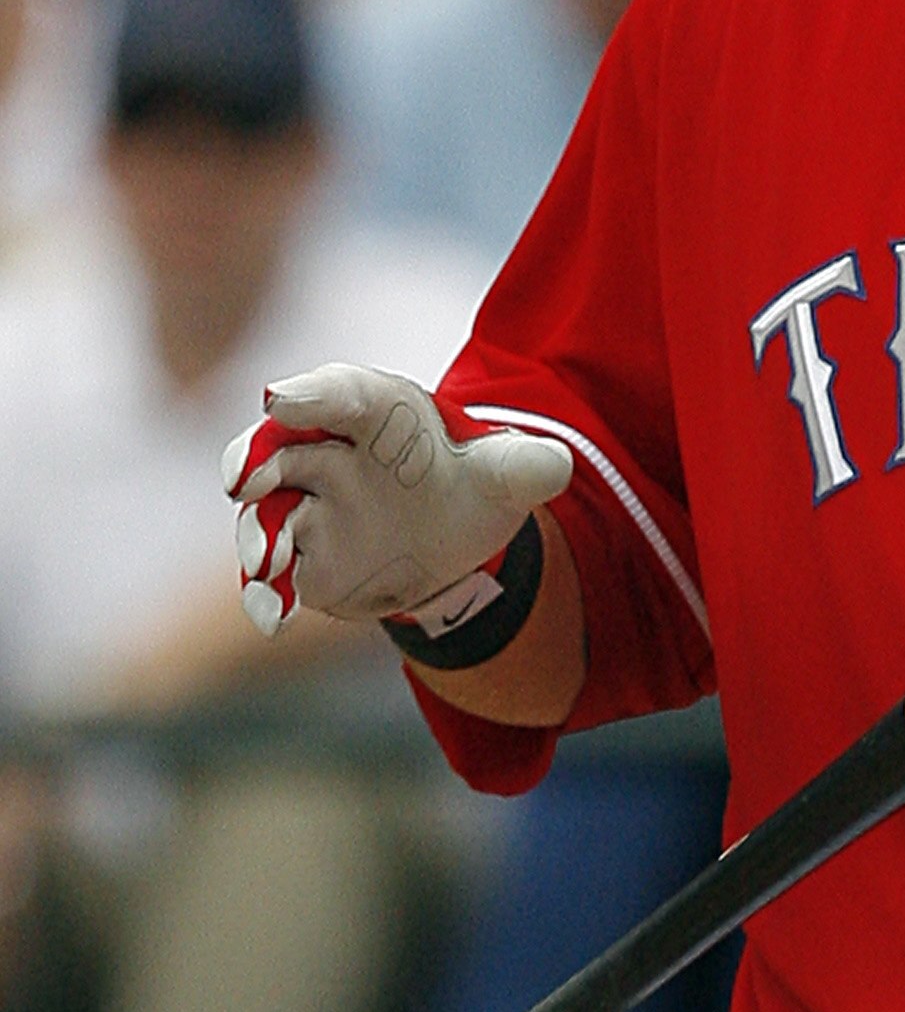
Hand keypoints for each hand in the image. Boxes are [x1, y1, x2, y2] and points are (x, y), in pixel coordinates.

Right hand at [223, 364, 572, 635]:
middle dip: (255, 458)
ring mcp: (306, 506)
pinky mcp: (301, 558)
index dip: (311, 394)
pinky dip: (266, 594)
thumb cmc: (469, 482)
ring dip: (256, 536)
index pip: (341, 392)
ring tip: (264, 563)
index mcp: (377, 411)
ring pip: (266, 514)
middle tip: (242, 478)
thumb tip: (555, 467)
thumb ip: (528, 466)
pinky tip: (273, 618)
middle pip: (279, 447)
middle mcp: (328, 451)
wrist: (449, 535)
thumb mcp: (507, 473)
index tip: (279, 399)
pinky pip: (273, 574)